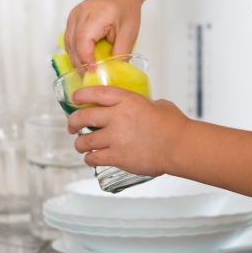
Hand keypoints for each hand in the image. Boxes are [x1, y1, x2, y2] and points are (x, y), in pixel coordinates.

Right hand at [64, 0, 140, 66]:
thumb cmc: (126, 9)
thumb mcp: (129, 32)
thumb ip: (121, 52)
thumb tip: (111, 72)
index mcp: (97, 14)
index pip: (83, 39)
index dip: (86, 58)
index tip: (93, 71)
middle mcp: (81, 13)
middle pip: (73, 43)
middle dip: (81, 63)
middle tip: (91, 77)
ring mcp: (73, 16)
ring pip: (68, 44)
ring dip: (76, 59)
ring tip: (87, 72)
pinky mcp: (71, 19)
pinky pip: (69, 40)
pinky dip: (75, 52)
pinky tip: (84, 61)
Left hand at [67, 86, 187, 177]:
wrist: (180, 146)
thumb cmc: (174, 125)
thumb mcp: (156, 104)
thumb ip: (140, 104)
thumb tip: (135, 108)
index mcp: (127, 100)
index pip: (95, 93)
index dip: (80, 95)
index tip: (74, 98)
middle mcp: (117, 117)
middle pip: (83, 117)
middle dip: (72, 122)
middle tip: (71, 126)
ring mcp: (116, 138)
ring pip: (84, 141)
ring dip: (80, 144)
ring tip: (81, 145)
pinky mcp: (117, 157)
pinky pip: (94, 158)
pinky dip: (89, 159)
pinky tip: (91, 158)